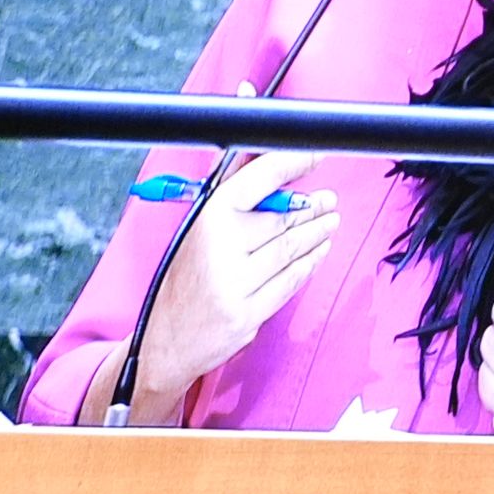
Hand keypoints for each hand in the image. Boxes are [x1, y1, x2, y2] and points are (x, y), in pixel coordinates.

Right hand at [129, 151, 334, 419]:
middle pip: (282, 218)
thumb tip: (257, 151)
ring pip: (290, 249)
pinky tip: (318, 251)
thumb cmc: (183, 278)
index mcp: (205, 220)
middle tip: (328, 200)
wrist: (163, 341)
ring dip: (316, 233)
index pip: (257, 180)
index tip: (316, 154)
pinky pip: (290, 282)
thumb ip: (230, 192)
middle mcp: (219, 250)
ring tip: (330, 221)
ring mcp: (235, 285)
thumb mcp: (196, 229)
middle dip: (311, 207)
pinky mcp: (248, 314)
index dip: (292, 163)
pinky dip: (309, 263)